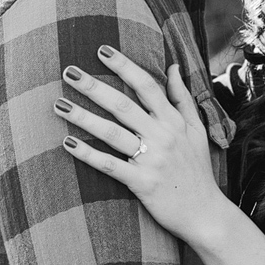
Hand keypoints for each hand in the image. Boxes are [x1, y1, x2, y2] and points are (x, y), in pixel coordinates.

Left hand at [57, 46, 233, 248]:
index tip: (102, 50)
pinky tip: (67, 143)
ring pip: (112, 133)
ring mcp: (151, 159)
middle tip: (69, 71)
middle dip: (95, 86)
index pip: (146, 86)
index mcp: (173, 121)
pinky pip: (110, 165)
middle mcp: (162, 136)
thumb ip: (183, 98)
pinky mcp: (142, 183)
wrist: (206, 214)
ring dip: (84, 117)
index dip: (124, 66)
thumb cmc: (197, 170)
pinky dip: (88, 154)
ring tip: (59, 104)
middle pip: (123, 105)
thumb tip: (173, 66)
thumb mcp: (197, 130)